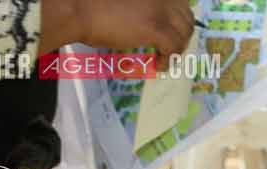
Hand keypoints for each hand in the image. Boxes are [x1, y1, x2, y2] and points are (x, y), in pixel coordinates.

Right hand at [40, 0, 195, 60]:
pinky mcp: (156, 27)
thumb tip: (144, 25)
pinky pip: (174, 48)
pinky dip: (168, 59)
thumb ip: (139, 8)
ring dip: (176, 49)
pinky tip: (157, 65)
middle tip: (167, 50)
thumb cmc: (90, 4)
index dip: (177, 20)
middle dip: (180, 36)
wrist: (79, 8)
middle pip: (187, 17)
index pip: (181, 3)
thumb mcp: (124, 2)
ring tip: (162, 59)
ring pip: (185, 33)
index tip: (167, 35)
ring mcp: (161, 9)